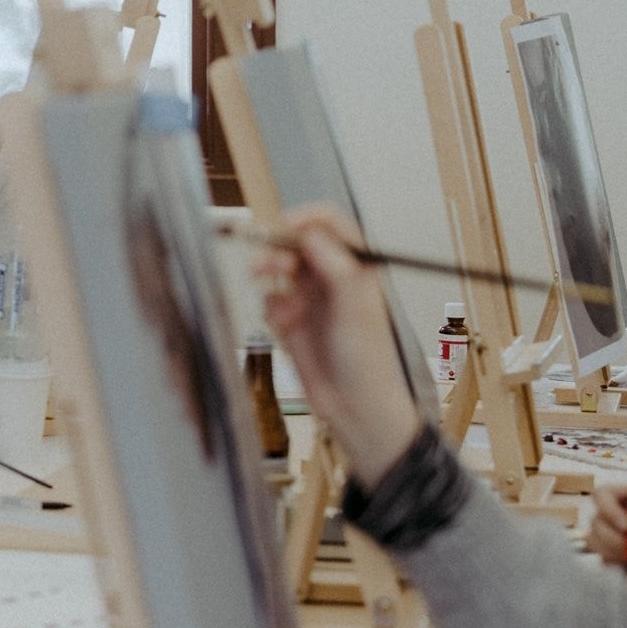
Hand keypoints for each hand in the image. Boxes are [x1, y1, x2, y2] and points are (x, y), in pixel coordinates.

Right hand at [256, 207, 421, 487]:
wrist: (354, 408)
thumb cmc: (367, 360)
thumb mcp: (355, 308)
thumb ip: (335, 267)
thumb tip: (310, 235)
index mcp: (356, 266)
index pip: (329, 225)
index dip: (305, 219)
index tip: (284, 226)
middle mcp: (332, 277)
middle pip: (296, 243)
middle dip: (277, 247)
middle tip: (262, 259)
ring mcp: (311, 297)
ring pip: (279, 268)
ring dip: (268, 271)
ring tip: (259, 277)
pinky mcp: (292, 320)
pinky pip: (271, 300)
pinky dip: (271, 308)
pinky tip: (284, 326)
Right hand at [589, 482, 626, 573]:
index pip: (602, 495)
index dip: (608, 509)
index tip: (626, 527)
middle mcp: (616, 515)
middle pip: (596, 522)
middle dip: (613, 538)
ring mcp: (614, 537)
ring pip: (595, 542)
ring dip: (613, 552)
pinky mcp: (617, 558)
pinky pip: (605, 562)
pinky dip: (617, 566)